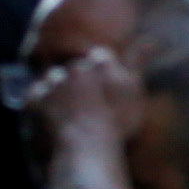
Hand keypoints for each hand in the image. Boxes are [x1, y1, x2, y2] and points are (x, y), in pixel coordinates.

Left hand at [26, 47, 146, 155]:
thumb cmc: (117, 121)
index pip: (100, 56)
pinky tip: (48, 112)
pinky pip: (35, 93)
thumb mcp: (135, 90)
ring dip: (58, 88)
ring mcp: (54, 83)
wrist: (87, 149)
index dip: (102, 71)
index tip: (105, 87)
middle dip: (80, 79)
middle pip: (76, 67)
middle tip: (86, 101)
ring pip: (54, 77)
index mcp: (101, 63)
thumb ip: (139, 61)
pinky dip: (40, 100)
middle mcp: (76, 67)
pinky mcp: (35, 100)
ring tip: (66, 108)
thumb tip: (153, 39)